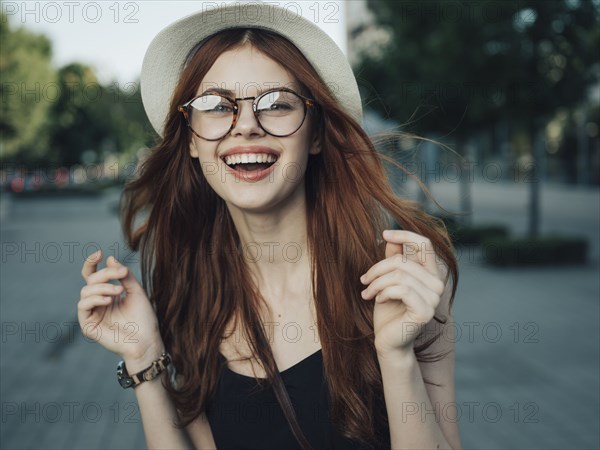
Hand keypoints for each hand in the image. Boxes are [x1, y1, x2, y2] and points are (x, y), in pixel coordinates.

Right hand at [78, 250, 163, 369]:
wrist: (147, 340)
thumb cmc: (144, 318)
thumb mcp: (136, 291)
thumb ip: (124, 276)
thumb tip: (111, 258)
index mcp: (107, 294)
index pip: (92, 276)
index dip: (92, 263)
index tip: (100, 253)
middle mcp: (97, 303)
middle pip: (90, 280)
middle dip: (105, 273)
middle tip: (122, 273)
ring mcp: (91, 314)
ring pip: (86, 291)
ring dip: (102, 286)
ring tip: (118, 290)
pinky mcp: (88, 325)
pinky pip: (83, 306)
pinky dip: (95, 299)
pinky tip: (108, 300)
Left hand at [360, 230, 445, 356]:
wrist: (388, 340)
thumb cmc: (388, 310)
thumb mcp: (387, 280)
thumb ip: (394, 260)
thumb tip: (390, 238)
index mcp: (431, 273)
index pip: (424, 244)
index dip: (405, 235)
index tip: (384, 235)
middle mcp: (438, 284)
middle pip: (402, 262)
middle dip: (377, 269)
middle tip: (364, 281)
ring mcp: (434, 298)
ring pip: (399, 275)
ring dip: (376, 283)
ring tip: (367, 292)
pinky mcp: (425, 311)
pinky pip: (401, 290)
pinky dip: (384, 292)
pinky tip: (378, 300)